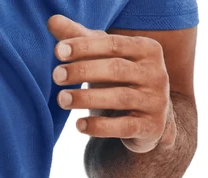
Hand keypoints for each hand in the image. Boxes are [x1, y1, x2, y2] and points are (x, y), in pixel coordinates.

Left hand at [47, 15, 175, 153]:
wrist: (151, 119)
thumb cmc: (121, 81)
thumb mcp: (105, 59)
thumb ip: (81, 40)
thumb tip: (51, 20)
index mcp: (146, 49)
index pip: (113, 44)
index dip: (85, 46)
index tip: (58, 50)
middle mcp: (156, 72)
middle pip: (116, 69)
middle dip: (83, 71)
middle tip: (56, 75)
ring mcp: (155, 100)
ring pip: (119, 98)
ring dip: (86, 99)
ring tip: (61, 99)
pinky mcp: (150, 126)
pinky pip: (123, 127)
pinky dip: (100, 127)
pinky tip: (79, 125)